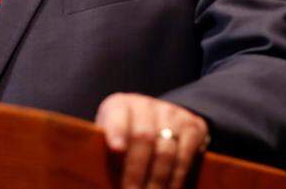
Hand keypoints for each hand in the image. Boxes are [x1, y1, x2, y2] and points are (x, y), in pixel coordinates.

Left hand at [95, 93, 209, 188]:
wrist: (160, 119)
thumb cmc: (125, 134)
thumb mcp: (109, 134)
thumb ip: (104, 150)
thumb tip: (94, 176)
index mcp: (119, 105)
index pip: (118, 115)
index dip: (117, 130)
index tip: (116, 149)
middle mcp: (145, 105)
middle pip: (143, 137)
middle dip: (137, 171)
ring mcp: (171, 113)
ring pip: (166, 150)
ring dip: (158, 180)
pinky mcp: (192, 125)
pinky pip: (185, 154)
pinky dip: (177, 177)